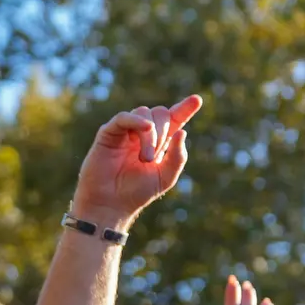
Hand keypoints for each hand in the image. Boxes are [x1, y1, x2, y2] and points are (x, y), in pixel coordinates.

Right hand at [68, 95, 202, 229]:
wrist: (111, 204)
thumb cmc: (137, 193)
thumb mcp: (166, 176)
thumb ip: (177, 156)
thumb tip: (182, 131)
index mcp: (158, 141)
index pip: (174, 118)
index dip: (185, 108)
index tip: (196, 100)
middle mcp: (142, 133)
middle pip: (160, 112)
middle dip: (163, 131)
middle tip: (152, 158)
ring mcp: (125, 131)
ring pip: (144, 113)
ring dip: (150, 134)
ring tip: (145, 158)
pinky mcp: (108, 134)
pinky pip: (123, 117)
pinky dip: (136, 120)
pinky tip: (144, 128)